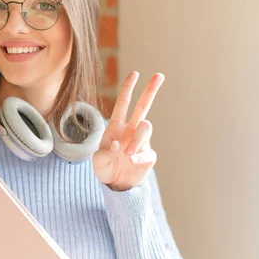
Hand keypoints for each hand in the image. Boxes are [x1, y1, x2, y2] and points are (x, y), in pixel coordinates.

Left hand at [92, 71, 164, 190]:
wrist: (116, 184)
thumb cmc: (104, 167)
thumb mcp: (98, 160)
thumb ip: (106, 152)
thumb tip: (119, 143)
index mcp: (116, 126)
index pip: (123, 104)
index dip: (128, 88)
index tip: (135, 73)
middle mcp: (130, 130)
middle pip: (143, 106)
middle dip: (151, 90)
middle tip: (160, 75)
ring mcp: (141, 141)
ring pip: (146, 128)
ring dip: (136, 140)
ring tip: (126, 154)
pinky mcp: (149, 155)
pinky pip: (146, 153)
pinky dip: (137, 159)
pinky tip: (131, 164)